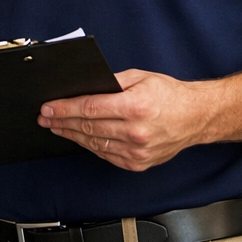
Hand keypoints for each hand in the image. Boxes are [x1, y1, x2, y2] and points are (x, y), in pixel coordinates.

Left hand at [38, 69, 215, 171]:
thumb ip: (111, 82)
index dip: (65, 108)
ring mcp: (136, 151)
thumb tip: (85, 88)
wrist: (196, 117)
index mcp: (135, 107)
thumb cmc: (170, 95)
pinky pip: (106, 155)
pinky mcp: (137, 164)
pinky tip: (79, 138)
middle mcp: (135, 132)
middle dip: (62, 122)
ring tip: (56, 127)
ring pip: (94, 144)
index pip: (90, 109)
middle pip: (88, 128)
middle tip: (45, 118)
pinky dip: (90, 146)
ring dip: (71, 135)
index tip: (48, 108)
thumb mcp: (140, 77)